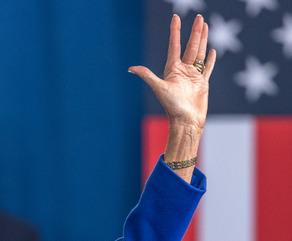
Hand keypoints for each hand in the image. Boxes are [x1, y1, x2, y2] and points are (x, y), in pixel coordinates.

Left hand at [129, 14, 215, 129]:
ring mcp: (193, 76)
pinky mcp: (202, 83)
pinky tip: (212, 50)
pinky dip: (210, 59)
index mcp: (172, 69)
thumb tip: (130, 68)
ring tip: (205, 26)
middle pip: (190, 46)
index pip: (174, 45)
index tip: (175, 18)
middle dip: (194, 31)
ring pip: (199, 53)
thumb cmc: (172, 106)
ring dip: (202, 40)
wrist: (186, 121)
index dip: (175, 31)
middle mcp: (182, 70)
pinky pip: (207, 68)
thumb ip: (147, 75)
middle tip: (199, 17)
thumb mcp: (159, 88)